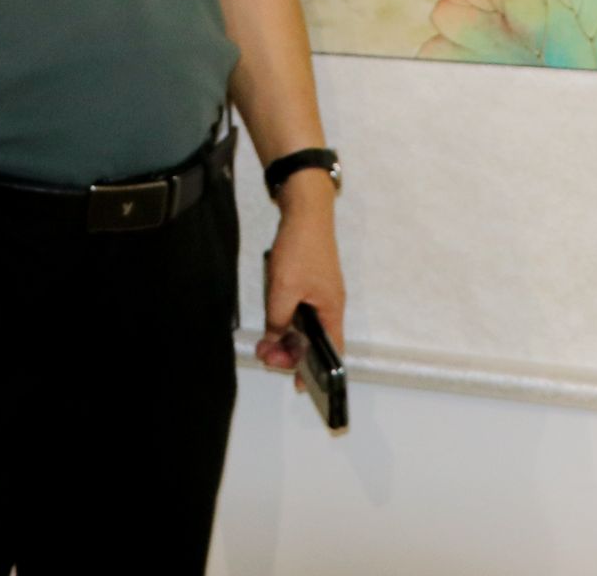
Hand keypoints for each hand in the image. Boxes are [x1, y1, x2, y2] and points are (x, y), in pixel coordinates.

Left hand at [254, 174, 345, 372]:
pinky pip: (298, 311)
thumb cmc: (301, 249)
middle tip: (266, 355)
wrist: (305, 211)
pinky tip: (271, 322)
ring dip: (285, 337)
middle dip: (291, 352)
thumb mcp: (284, 290)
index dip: (317, 372)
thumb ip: (278, 320)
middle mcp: (329, 306)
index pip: (331, 352)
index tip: (300, 386)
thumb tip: (274, 342)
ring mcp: (319, 294)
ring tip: (264, 343)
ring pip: (303, 327)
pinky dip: (285, 320)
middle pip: (314, 341)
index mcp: (331, 311)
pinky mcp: (309, 283)